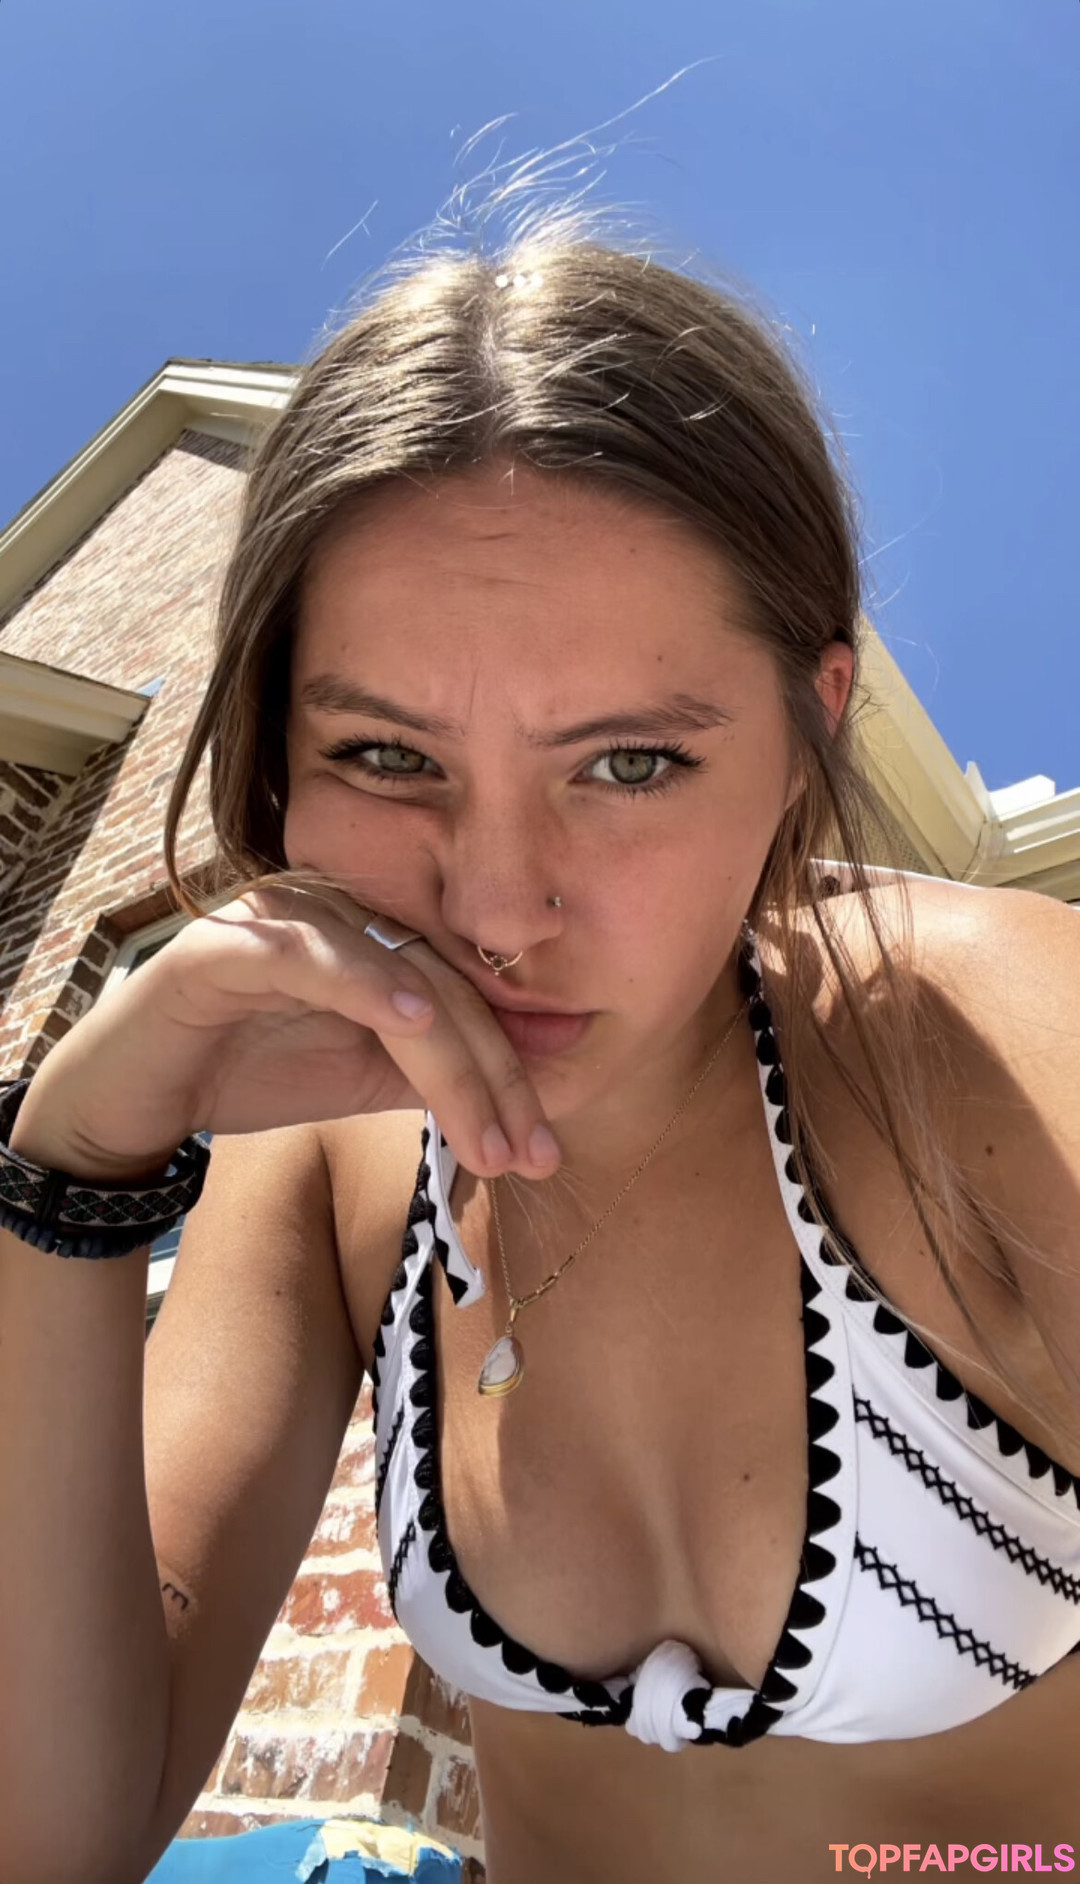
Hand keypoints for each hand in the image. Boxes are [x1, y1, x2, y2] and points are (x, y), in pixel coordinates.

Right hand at [11, 880, 559, 1182]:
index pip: (465, 996)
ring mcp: (280, 918)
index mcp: (373, 935)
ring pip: (395, 978)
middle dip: (495, 1079)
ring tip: (490, 1133)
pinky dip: (362, 983)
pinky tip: (410, 1022)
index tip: (550, 1142)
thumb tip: (545, 1078)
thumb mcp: (365, 1080)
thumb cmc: (247, 1074)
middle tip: (532, 1155)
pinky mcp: (227, 945)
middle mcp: (337, 912)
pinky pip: (307, 953)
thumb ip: (443, 1074)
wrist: (131, 1100)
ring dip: (451, 1061)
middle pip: (444, 988)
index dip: (515, 1067)